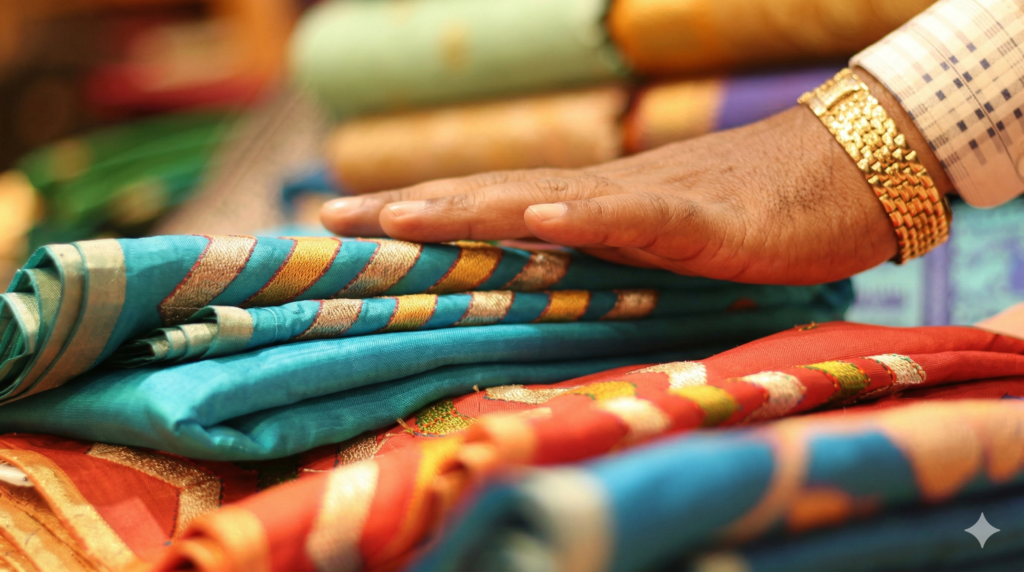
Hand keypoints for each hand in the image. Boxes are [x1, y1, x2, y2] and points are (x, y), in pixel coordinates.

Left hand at [321, 69, 951, 284]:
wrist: (845, 171)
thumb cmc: (754, 215)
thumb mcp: (665, 248)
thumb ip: (609, 264)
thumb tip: (549, 287)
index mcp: (589, 209)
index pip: (489, 209)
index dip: (418, 214)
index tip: (349, 225)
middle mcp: (602, 197)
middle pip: (492, 198)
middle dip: (411, 209)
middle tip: (332, 217)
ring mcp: (648, 201)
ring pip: (545, 199)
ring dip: (470, 207)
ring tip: (401, 217)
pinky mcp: (700, 216)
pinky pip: (635, 214)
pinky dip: (583, 216)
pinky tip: (535, 218)